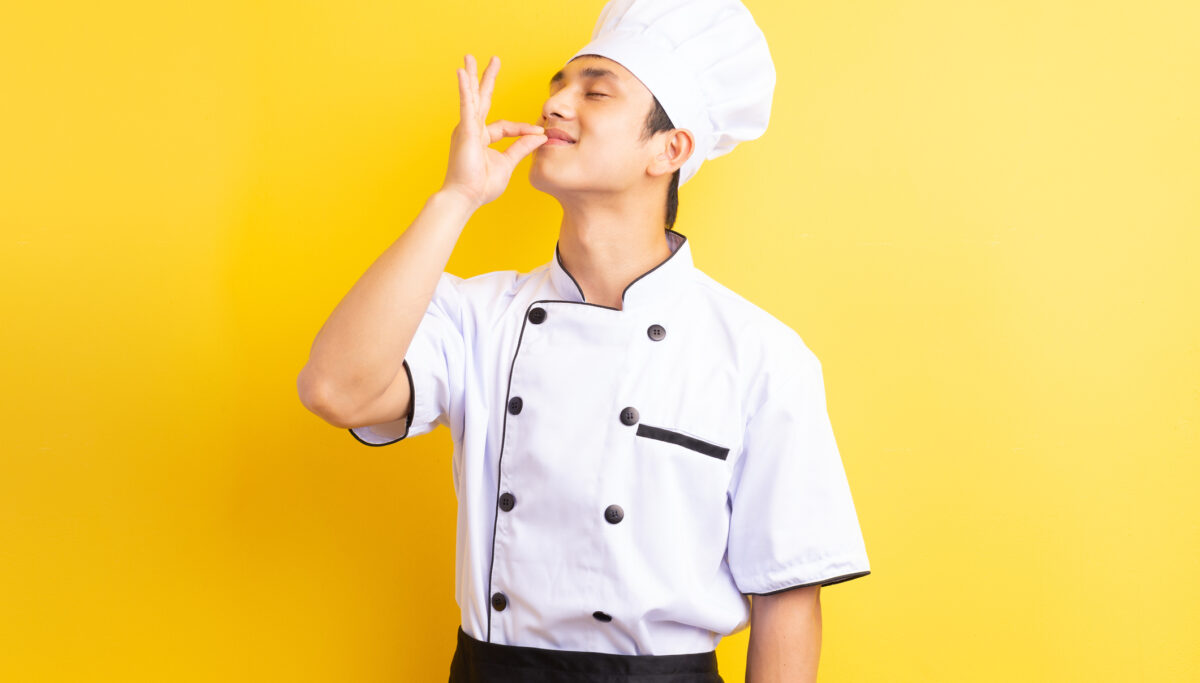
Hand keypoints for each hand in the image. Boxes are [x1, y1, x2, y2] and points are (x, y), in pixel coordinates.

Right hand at [440, 54, 546, 210]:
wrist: (464, 198)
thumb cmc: (481, 186)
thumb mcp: (507, 164)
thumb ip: (522, 148)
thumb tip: (540, 137)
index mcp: (482, 138)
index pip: (506, 126)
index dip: (523, 129)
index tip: (539, 133)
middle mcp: (472, 130)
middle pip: (483, 100)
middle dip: (487, 79)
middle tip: (493, 60)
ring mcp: (466, 128)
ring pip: (472, 97)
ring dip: (472, 76)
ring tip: (469, 58)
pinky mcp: (464, 130)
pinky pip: (466, 105)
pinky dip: (465, 89)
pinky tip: (463, 73)